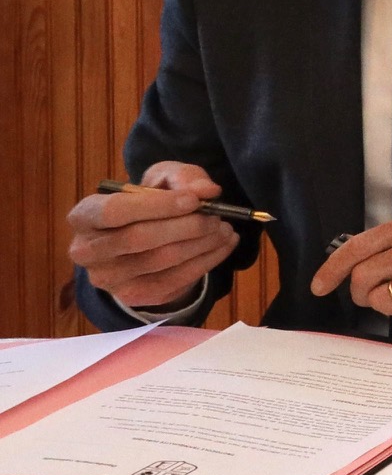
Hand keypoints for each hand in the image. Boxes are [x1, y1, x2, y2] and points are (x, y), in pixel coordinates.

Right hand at [67, 162, 236, 309]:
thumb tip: (208, 191)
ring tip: (225, 229)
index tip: (194, 201)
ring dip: (201, 244)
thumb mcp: (162, 179)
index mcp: (84, 216)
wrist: (143, 235)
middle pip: (138, 239)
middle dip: (185, 226)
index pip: (114, 212)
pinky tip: (224, 245)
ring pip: (160, 260)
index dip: (157, 206)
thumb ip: (183, 178)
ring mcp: (108, 279)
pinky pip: (175, 280)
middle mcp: (86, 251)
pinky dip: (207, 261)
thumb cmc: (150, 202)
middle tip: (216, 217)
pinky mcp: (133, 296)